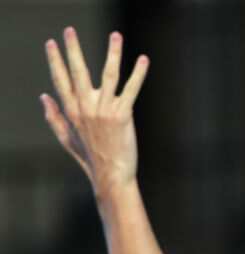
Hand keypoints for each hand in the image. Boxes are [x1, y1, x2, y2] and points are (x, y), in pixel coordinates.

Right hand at [41, 28, 148, 194]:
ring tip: (115, 35)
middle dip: (72, 50)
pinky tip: (143, 60)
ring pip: (108, 75)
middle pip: (77, 72)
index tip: (52, 44)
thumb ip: (54, 116)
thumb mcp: (66, 138)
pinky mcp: (122, 116)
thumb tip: (43, 96)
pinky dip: (138, 74)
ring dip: (112, 52)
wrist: (111, 175)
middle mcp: (85, 108)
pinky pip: (131, 89)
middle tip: (68, 30)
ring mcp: (104, 110)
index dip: (55, 61)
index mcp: (71, 111)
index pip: (60, 80)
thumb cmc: (90, 158)